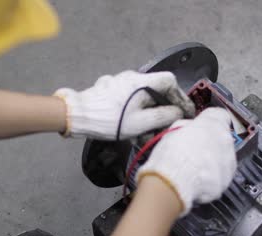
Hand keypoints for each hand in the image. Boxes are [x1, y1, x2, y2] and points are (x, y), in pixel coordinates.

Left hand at [54, 71, 195, 139]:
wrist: (76, 116)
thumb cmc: (108, 120)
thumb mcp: (141, 123)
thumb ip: (164, 116)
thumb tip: (178, 113)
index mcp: (140, 81)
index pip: (169, 82)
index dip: (181, 97)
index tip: (185, 112)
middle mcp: (130, 77)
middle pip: (156, 90)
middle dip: (163, 109)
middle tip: (166, 125)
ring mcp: (118, 83)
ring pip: (141, 97)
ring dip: (148, 113)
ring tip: (146, 133)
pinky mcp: (108, 91)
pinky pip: (129, 99)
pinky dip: (135, 112)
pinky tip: (131, 128)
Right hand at [135, 108, 236, 215]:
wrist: (172, 181)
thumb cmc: (170, 155)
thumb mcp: (172, 130)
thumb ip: (187, 127)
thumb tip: (189, 129)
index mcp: (213, 124)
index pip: (221, 116)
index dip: (211, 124)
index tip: (204, 129)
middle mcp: (225, 140)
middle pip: (222, 140)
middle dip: (211, 146)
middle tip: (194, 154)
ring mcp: (228, 162)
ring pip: (223, 161)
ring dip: (212, 164)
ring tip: (194, 171)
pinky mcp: (225, 181)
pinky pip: (219, 179)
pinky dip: (210, 181)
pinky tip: (196, 182)